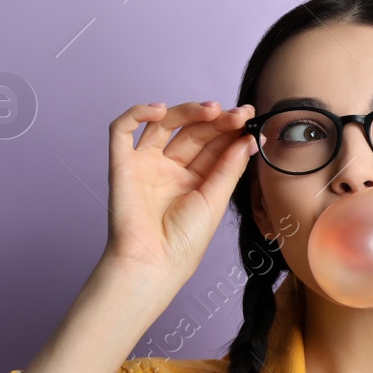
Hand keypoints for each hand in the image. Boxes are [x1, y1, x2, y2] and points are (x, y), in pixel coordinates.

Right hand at [99, 100, 258, 284]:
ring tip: (211, 110)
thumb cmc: (185, 242)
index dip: (230, 128)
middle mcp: (171, 168)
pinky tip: (158, 109)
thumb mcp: (215, 200)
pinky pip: (122, 131)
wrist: (154, 263)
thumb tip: (248, 138)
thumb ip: (229, 167)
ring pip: (164, 124)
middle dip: (217, 120)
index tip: (250, 116)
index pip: (214, 144)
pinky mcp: (122, 164)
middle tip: (238, 114)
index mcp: (196, 178)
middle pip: (194, 131)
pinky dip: (137, 113)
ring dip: (187, 111)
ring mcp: (146, 164)